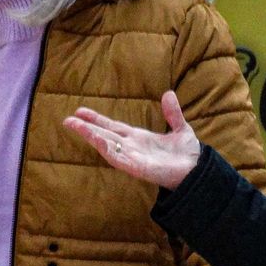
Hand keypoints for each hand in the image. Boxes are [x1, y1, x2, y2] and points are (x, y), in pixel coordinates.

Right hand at [63, 90, 201, 190]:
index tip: (80, 111)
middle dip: (86, 128)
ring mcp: (133, 158)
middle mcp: (132, 147)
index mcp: (138, 138)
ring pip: (106, 145)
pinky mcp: (137, 168)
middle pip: (104, 135)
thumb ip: (172, 113)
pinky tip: (96, 140)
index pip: (113, 127)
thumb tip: (168, 93)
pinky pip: (118, 158)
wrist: (198, 171)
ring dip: (90, 136)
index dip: (97, 120)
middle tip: (67, 119)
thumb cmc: (188, 154)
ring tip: (74, 125)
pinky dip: (106, 149)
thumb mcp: (180, 128)